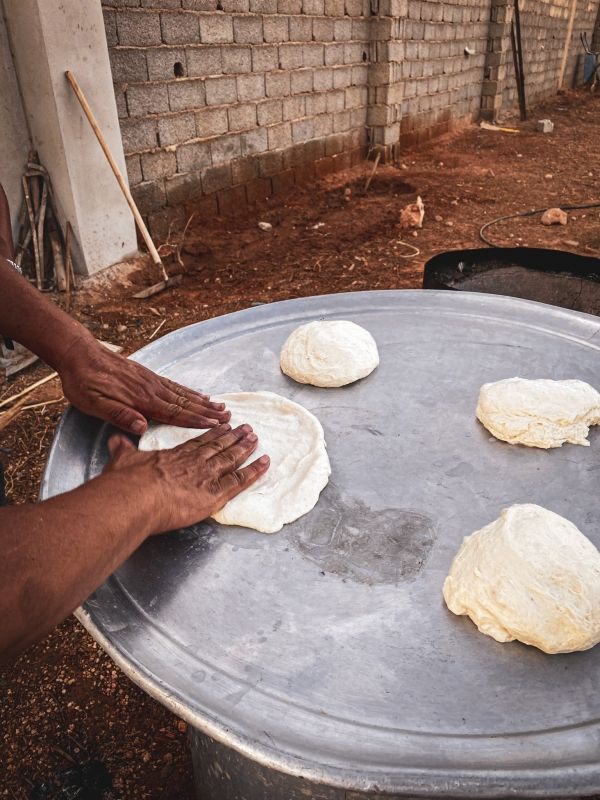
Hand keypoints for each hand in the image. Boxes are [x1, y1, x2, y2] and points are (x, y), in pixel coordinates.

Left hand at [58, 337, 229, 434]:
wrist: (79, 354)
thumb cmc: (84, 382)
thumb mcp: (94, 403)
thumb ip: (119, 415)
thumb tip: (141, 427)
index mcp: (140, 399)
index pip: (174, 412)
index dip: (195, 420)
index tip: (214, 426)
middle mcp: (151, 389)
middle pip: (185, 403)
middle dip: (208, 412)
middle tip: (228, 417)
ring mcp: (151, 380)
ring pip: (183, 393)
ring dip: (203, 402)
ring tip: (221, 406)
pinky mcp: (148, 375)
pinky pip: (174, 385)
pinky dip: (190, 391)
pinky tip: (199, 394)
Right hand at [104, 423, 269, 532]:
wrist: (136, 497)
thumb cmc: (127, 483)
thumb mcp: (122, 459)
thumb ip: (122, 449)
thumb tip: (115, 439)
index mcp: (175, 455)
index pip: (199, 442)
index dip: (213, 434)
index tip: (223, 426)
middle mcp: (194, 462)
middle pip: (219, 447)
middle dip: (234, 437)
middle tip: (247, 429)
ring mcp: (207, 476)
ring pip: (231, 459)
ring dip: (245, 448)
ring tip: (256, 439)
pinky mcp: (215, 494)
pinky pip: (240, 481)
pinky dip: (254, 472)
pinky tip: (265, 463)